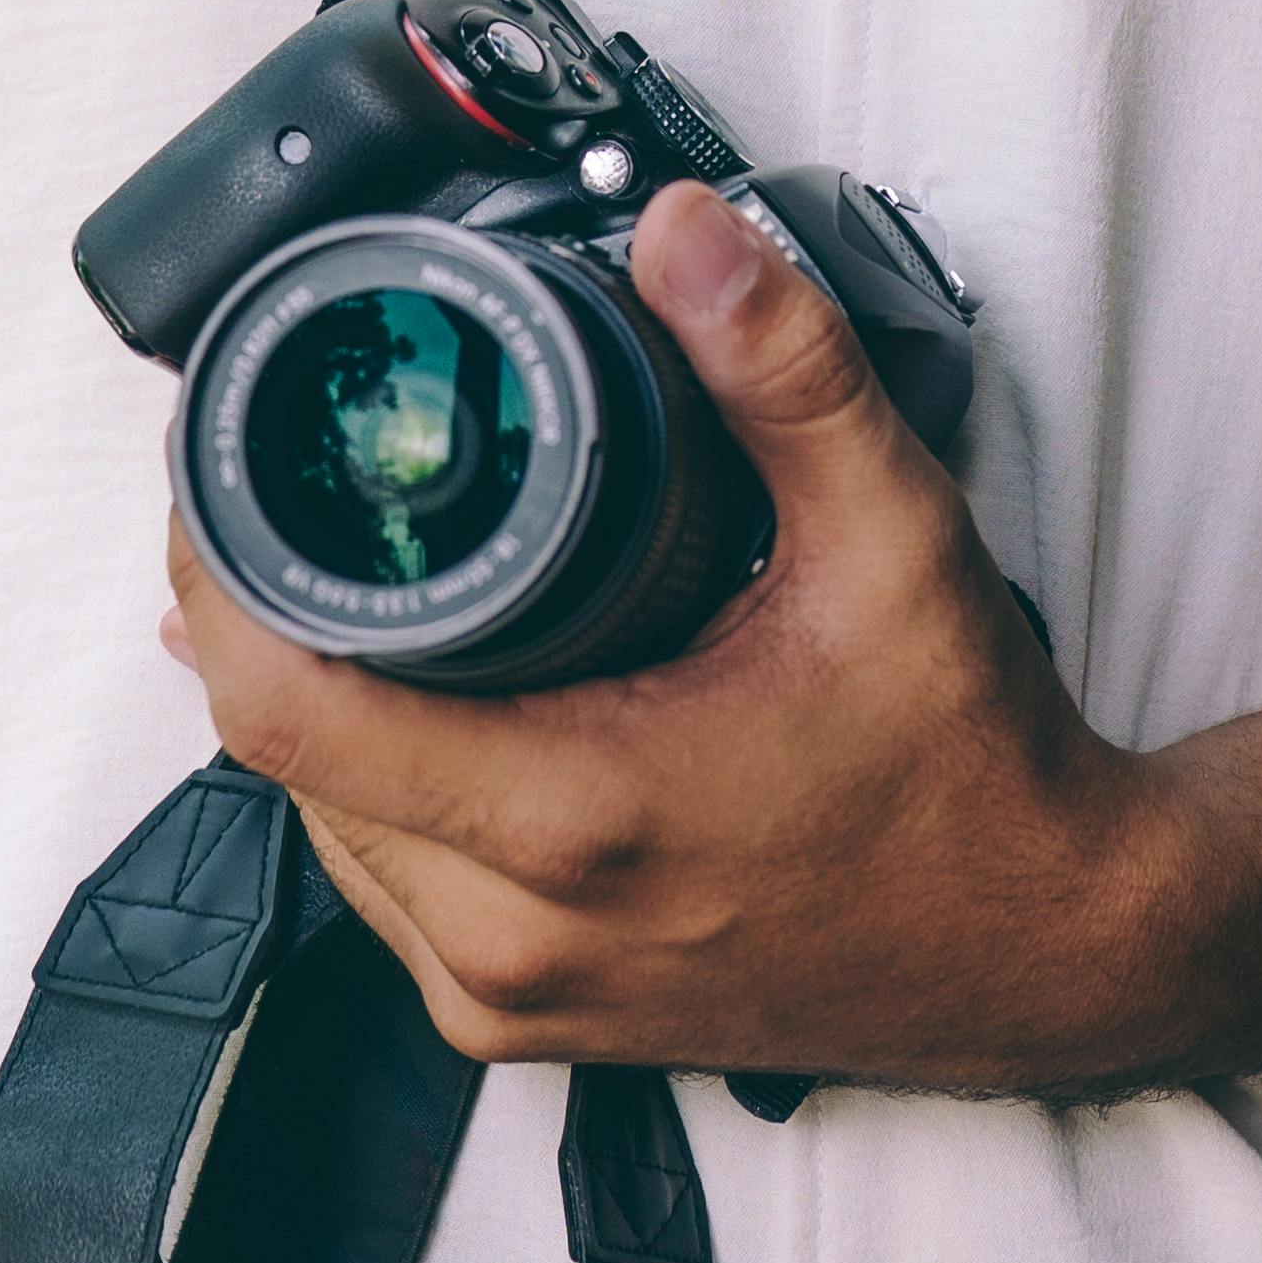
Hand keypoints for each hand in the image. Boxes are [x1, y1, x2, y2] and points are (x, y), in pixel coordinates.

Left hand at [163, 183, 1186, 1089]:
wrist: (1047, 949)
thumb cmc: (973, 766)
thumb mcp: (894, 537)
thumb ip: (784, 370)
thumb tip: (682, 229)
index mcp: (578, 819)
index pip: (286, 708)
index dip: (217, 572)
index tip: (214, 465)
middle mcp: (518, 935)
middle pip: (281, 759)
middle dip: (259, 614)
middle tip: (282, 483)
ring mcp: (515, 1003)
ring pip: (323, 830)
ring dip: (312, 706)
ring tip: (339, 571)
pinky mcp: (528, 1033)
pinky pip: (384, 894)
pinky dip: (371, 791)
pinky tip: (409, 700)